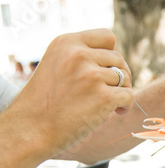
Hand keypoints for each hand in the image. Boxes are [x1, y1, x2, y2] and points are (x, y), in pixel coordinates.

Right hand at [11, 28, 133, 154]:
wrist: (32, 130)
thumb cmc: (45, 102)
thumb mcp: (56, 65)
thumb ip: (82, 57)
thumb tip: (118, 61)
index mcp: (66, 43)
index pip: (107, 36)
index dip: (112, 54)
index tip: (106, 70)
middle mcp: (79, 55)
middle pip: (119, 59)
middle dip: (119, 76)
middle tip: (108, 92)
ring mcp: (91, 75)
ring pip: (125, 78)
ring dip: (121, 92)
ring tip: (107, 104)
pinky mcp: (103, 97)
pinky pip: (129, 96)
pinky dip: (125, 106)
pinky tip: (116, 112)